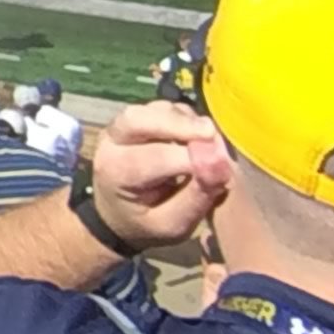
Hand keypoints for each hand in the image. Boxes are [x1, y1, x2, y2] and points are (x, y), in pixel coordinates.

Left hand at [89, 101, 231, 253]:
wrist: (118, 213)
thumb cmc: (145, 223)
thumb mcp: (171, 225)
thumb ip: (196, 198)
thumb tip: (222, 166)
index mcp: (116, 173)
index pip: (154, 158)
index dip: (191, 158)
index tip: (222, 166)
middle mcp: (111, 142)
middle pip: (139, 118)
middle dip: (180, 124)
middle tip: (212, 135)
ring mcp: (120, 125)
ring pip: (155, 108)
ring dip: (186, 120)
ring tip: (210, 142)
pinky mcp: (137, 117)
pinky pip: (165, 107)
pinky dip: (186, 117)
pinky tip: (199, 137)